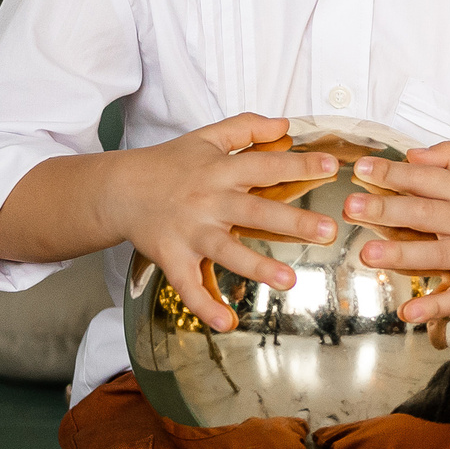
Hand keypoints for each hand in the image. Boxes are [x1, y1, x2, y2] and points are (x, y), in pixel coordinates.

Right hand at [101, 114, 341, 331]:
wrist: (118, 189)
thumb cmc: (168, 164)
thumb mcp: (206, 137)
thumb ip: (246, 128)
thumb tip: (285, 125)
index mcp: (220, 171)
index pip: (266, 165)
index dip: (299, 165)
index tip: (332, 166)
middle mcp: (208, 202)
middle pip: (254, 211)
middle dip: (292, 221)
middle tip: (327, 231)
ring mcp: (190, 233)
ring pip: (226, 251)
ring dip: (257, 267)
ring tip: (289, 281)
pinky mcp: (172, 258)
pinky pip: (189, 287)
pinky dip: (205, 306)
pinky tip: (227, 323)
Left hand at [340, 144, 449, 334]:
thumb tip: (411, 154)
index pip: (425, 179)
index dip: (392, 173)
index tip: (361, 169)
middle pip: (423, 213)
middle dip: (385, 209)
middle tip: (351, 207)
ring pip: (434, 254)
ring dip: (400, 255)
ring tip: (367, 254)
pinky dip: (434, 307)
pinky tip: (409, 314)